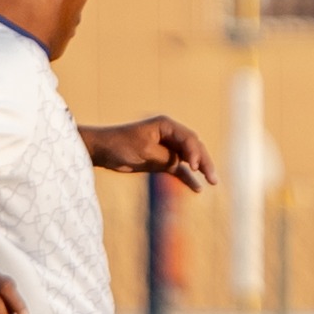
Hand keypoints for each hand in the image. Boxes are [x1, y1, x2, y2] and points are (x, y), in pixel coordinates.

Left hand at [83, 117, 216, 192]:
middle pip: (194, 147)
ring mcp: (167, 148)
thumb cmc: (120, 145)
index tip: (194, 168)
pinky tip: (197, 188)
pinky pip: (179, 169)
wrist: (101, 151)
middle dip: (204, 162)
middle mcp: (170, 134)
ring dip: (200, 169)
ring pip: (190, 158)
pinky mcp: (161, 160)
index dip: (195, 153)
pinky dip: (187, 178)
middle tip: (212, 178)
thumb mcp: (145, 151)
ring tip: (212, 182)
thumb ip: (166, 157)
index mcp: (166, 125)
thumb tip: (182, 165)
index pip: (189, 139)